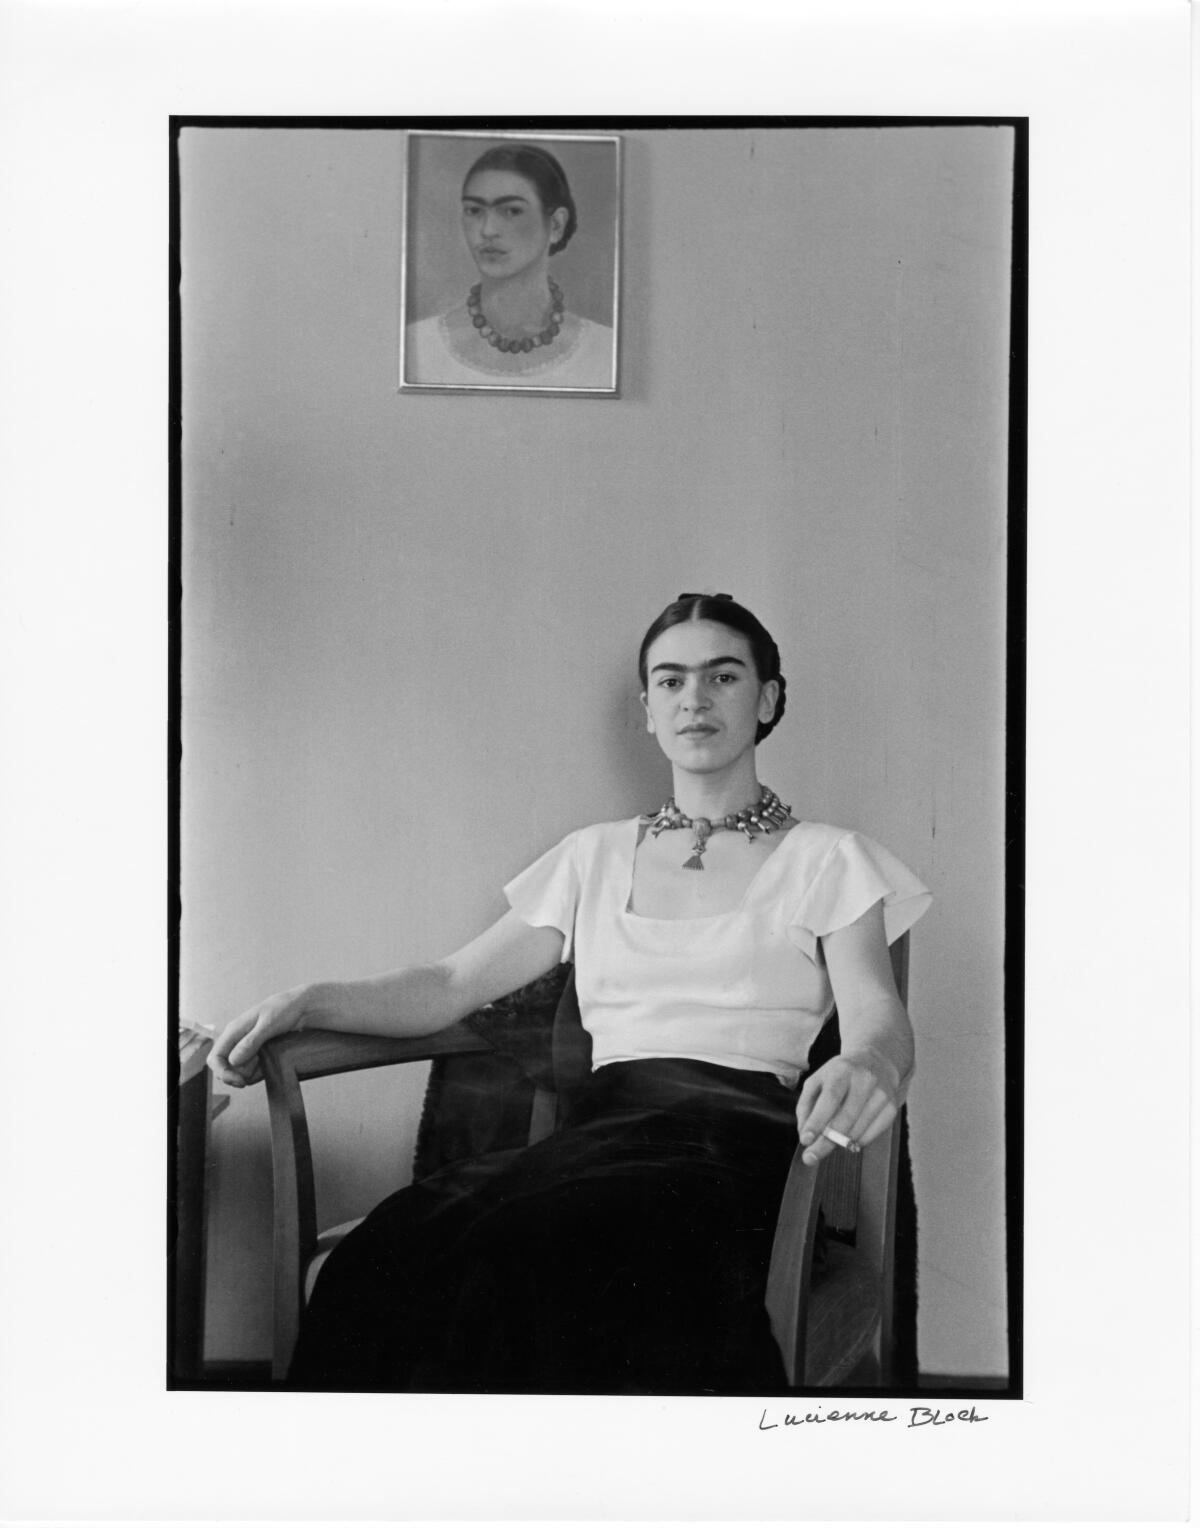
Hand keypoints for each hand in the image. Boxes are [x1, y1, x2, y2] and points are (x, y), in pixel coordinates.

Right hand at [207, 985, 311, 1087]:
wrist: (303, 1007)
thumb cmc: (285, 1009)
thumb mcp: (269, 1024)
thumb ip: (251, 1041)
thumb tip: (233, 1060)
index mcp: (233, 1031)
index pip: (215, 1058)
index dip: (223, 1073)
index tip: (240, 1081)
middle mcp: (237, 1041)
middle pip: (225, 1069)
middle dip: (237, 1076)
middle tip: (253, 1076)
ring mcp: (248, 1049)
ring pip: (239, 1072)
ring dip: (251, 1074)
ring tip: (267, 1063)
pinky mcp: (259, 1055)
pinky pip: (252, 1071)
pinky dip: (260, 1073)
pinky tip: (271, 1065)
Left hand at [794, 1050, 903, 1167]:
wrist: (875, 1061)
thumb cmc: (839, 1075)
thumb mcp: (817, 1080)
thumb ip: (806, 1106)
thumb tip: (805, 1135)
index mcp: (842, 1070)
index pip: (830, 1099)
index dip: (817, 1121)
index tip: (805, 1140)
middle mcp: (864, 1080)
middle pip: (845, 1119)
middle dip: (826, 1142)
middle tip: (810, 1158)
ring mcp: (881, 1094)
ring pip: (858, 1130)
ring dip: (840, 1142)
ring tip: (829, 1141)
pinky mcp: (892, 1107)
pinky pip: (871, 1135)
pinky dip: (856, 1141)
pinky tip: (849, 1135)